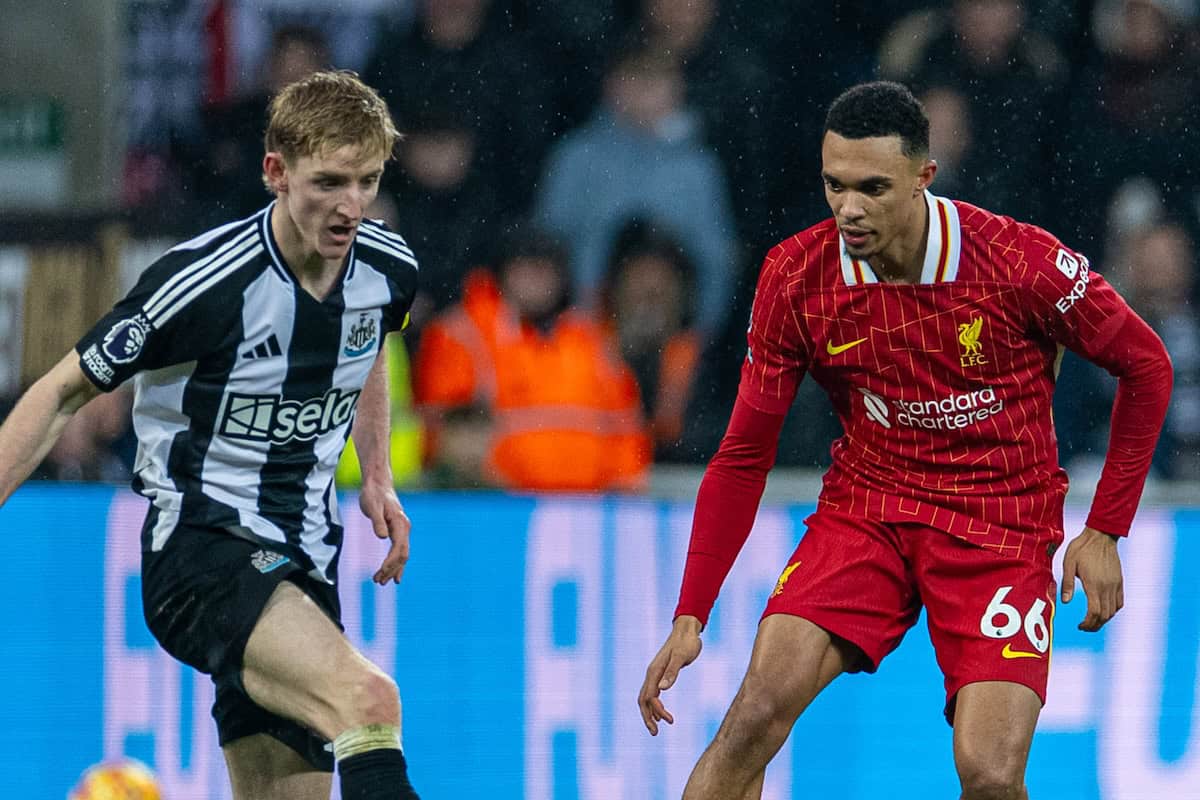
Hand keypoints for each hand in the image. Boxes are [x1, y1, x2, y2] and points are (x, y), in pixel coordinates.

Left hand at [359, 480, 411, 584]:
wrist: (377, 483)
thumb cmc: (373, 494)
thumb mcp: (372, 506)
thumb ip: (377, 522)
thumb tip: (382, 537)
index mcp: (400, 523)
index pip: (399, 548)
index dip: (391, 562)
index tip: (381, 572)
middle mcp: (404, 528)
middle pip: (403, 555)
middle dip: (392, 570)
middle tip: (378, 581)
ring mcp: (402, 530)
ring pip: (402, 555)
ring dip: (393, 569)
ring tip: (380, 581)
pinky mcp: (397, 531)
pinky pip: (399, 551)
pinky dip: (395, 563)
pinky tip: (391, 574)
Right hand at [638, 616, 702, 734]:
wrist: (687, 630)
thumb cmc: (687, 643)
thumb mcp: (682, 656)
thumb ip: (672, 672)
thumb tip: (663, 688)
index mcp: (655, 671)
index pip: (650, 696)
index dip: (657, 710)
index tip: (670, 720)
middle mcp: (652, 673)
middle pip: (643, 700)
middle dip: (647, 717)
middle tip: (655, 733)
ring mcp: (655, 674)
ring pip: (646, 697)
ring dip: (650, 713)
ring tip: (657, 729)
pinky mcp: (661, 673)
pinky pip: (653, 693)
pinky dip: (655, 706)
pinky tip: (661, 714)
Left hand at [1061, 526, 1123, 631]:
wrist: (1101, 535)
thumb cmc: (1081, 548)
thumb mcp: (1068, 563)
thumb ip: (1067, 583)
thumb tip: (1065, 602)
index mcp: (1094, 584)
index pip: (1094, 612)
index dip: (1088, 623)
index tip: (1079, 626)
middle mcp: (1107, 587)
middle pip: (1105, 615)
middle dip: (1094, 625)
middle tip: (1083, 627)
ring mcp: (1115, 585)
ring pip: (1113, 611)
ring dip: (1103, 620)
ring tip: (1091, 621)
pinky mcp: (1119, 581)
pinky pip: (1119, 602)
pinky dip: (1112, 611)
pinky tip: (1104, 611)